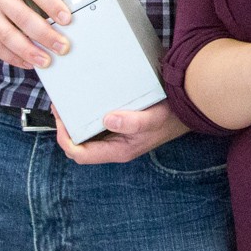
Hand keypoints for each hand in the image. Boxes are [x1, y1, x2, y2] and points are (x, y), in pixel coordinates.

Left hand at [53, 100, 188, 163]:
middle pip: (80, 144)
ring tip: (69, 99)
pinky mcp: (123, 122)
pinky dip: (89, 112)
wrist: (191, 106)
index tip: (61, 119)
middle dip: (66, 127)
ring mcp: (119, 134)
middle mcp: (115, 145)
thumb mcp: (155, 118)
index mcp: (118, 150)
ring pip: (88, 133)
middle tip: (60, 105)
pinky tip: (88, 97)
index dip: (65, 140)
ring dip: (76, 119)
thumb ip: (133, 122)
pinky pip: (99, 122)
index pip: (81, 154)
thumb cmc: (173, 115)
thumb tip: (107, 119)